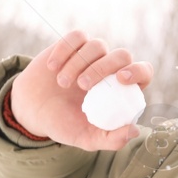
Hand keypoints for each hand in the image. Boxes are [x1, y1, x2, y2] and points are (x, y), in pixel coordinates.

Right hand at [9, 31, 153, 150]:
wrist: (33, 111)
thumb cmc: (63, 125)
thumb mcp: (87, 139)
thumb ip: (111, 140)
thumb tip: (135, 130)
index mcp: (121, 90)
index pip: (143, 72)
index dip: (138, 71)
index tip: (120, 79)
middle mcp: (110, 69)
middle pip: (122, 55)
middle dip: (103, 68)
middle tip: (82, 85)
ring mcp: (92, 55)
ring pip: (97, 45)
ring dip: (78, 63)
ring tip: (62, 83)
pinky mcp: (72, 45)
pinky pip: (76, 37)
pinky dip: (65, 50)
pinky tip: (53, 67)